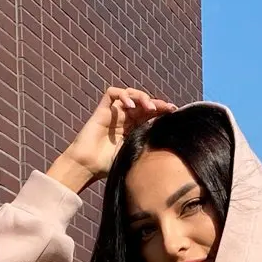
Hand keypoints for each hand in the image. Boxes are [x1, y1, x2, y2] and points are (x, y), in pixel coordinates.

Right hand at [47, 87, 176, 192]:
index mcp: (133, 129)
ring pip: (130, 94)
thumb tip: (167, 139)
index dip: (162, 110)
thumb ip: (146, 144)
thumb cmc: (108, 166)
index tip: (174, 111)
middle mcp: (124, 118)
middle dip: (156, 103)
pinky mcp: (102, 110)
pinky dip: (123, 95)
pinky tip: (130, 105)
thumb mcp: (134, 154)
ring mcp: (114, 113)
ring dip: (142, 97)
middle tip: (166, 108)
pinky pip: (112, 93)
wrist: (88, 167)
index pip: (150, 114)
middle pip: (142, 102)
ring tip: (149, 107)